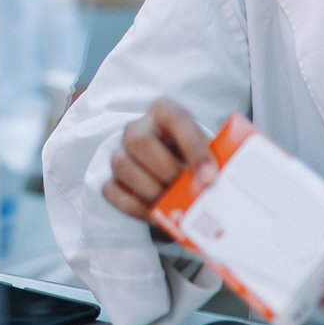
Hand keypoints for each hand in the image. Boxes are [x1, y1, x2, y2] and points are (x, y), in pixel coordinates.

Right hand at [101, 99, 217, 223]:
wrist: (175, 168)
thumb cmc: (193, 157)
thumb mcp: (207, 150)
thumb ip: (211, 161)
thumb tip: (213, 185)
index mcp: (164, 111)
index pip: (176, 120)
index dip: (193, 149)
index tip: (210, 177)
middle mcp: (137, 128)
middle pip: (140, 141)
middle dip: (167, 170)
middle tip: (188, 190)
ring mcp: (120, 153)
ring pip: (123, 166)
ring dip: (152, 190)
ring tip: (174, 202)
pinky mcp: (110, 179)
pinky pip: (113, 192)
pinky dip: (136, 208)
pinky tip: (157, 214)